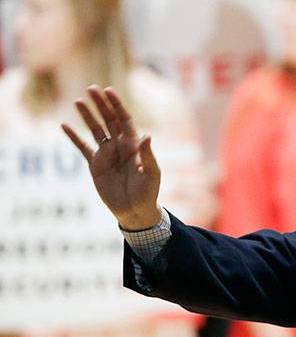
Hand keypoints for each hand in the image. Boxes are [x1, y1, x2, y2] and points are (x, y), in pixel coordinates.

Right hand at [61, 86, 160, 229]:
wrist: (135, 210)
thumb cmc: (148, 191)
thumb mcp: (151, 173)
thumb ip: (148, 154)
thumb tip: (147, 136)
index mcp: (134, 145)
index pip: (124, 120)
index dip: (117, 105)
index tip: (109, 91)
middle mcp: (119, 146)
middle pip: (108, 120)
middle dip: (100, 105)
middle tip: (90, 88)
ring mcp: (106, 155)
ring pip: (95, 130)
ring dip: (87, 116)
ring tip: (77, 101)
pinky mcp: (95, 166)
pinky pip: (82, 148)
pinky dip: (74, 138)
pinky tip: (64, 126)